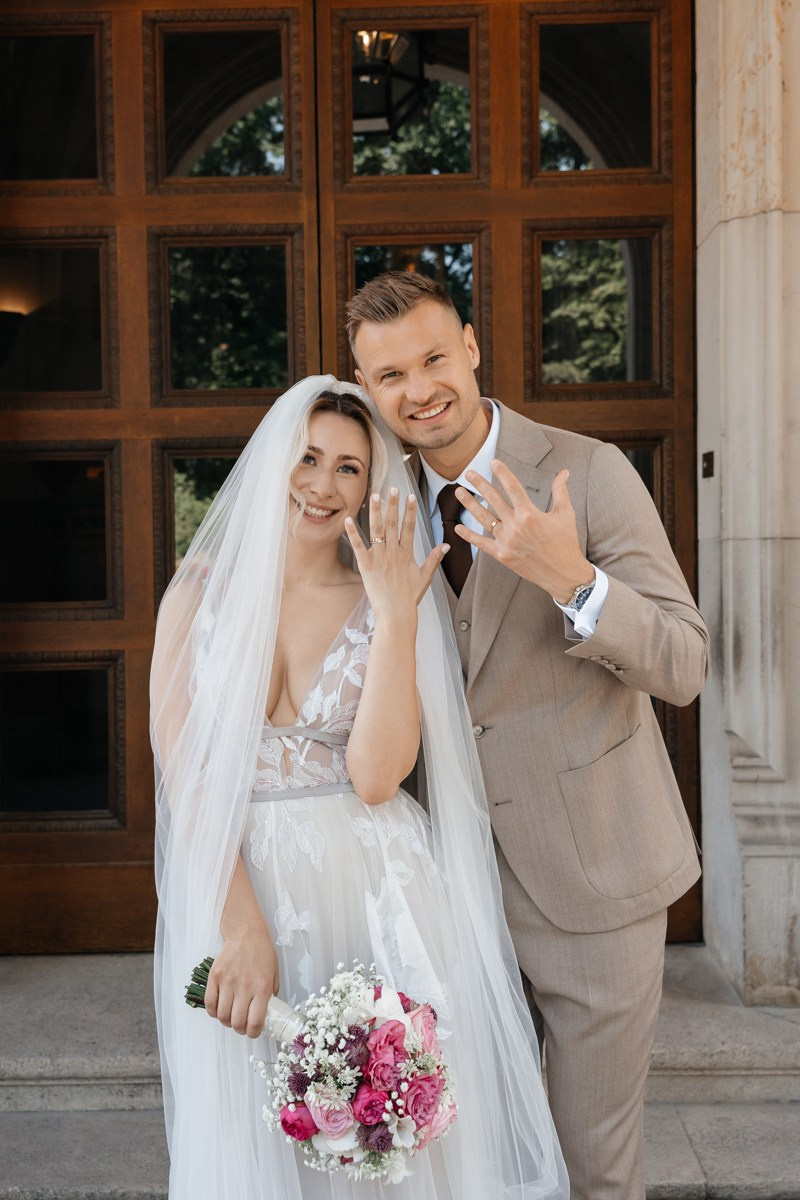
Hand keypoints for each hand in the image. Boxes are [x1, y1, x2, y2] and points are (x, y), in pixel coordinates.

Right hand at [203, 925, 279, 1037]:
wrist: (246, 933)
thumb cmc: (262, 953)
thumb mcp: (274, 974)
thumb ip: (270, 995)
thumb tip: (266, 1014)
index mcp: (262, 987)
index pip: (255, 1022)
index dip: (253, 1033)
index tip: (253, 1031)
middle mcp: (244, 986)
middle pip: (236, 1022)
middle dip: (239, 1029)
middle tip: (241, 1025)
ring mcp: (227, 981)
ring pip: (222, 1016)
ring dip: (226, 1022)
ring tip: (231, 1017)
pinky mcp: (215, 977)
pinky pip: (210, 1004)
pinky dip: (214, 1012)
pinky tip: (220, 1008)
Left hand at [345, 487, 447, 618]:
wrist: (396, 613)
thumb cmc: (410, 597)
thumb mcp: (425, 577)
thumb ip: (434, 559)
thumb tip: (446, 545)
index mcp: (406, 553)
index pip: (409, 526)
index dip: (409, 510)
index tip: (410, 496)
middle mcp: (393, 552)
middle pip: (393, 523)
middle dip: (393, 504)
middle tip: (393, 487)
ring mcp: (379, 558)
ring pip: (377, 530)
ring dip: (376, 511)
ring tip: (376, 495)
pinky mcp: (366, 566)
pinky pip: (358, 546)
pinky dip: (352, 533)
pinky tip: (348, 519)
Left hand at [454, 462, 592, 601]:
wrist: (563, 574)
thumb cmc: (566, 543)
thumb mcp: (565, 514)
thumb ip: (561, 491)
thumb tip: (564, 472)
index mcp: (531, 513)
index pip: (513, 487)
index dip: (502, 473)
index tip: (493, 463)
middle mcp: (516, 526)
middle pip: (494, 499)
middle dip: (480, 484)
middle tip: (469, 473)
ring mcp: (507, 541)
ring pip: (484, 518)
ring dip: (470, 504)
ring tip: (459, 492)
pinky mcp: (502, 555)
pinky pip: (482, 543)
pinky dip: (469, 536)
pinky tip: (458, 527)